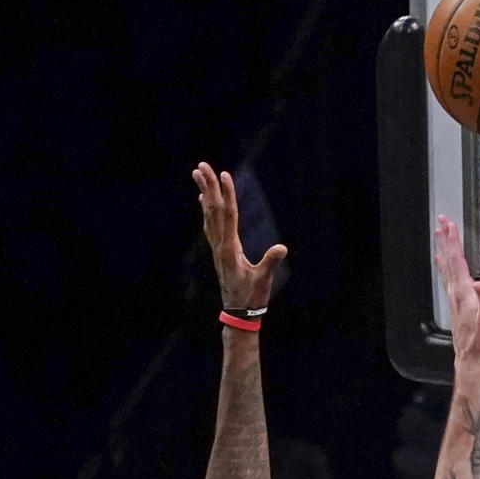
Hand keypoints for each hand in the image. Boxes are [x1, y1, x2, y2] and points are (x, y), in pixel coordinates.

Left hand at [193, 161, 286, 309]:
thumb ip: (270, 262)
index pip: (229, 215)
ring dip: (204, 194)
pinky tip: (202, 200)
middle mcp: (220, 246)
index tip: (224, 174)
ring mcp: (218, 248)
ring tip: (197, 174)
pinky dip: (206, 210)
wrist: (238, 313)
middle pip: (214, 210)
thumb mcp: (263, 280)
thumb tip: (282, 248)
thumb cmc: (252, 297)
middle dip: (209, 187)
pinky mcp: (219, 252)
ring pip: (209, 216)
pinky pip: (210, 226)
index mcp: (230, 249)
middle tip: (201, 165)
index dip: (227, 194)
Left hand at [434, 216, 479, 362]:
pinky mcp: (456, 304)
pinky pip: (448, 278)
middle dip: (446, 240)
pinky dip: (445, 266)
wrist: (472, 357)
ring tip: (440, 236)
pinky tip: (443, 263)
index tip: (450, 226)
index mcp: (464, 293)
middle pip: (449, 261)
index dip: (454, 243)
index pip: (457, 262)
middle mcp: (456, 293)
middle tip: (441, 221)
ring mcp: (454, 299)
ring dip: (444, 250)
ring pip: (447, 268)